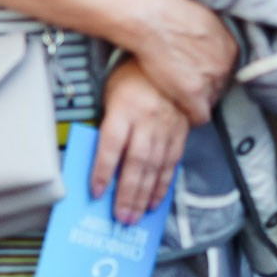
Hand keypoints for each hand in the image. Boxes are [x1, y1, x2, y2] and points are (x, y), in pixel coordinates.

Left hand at [93, 60, 188, 224]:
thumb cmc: (135, 76)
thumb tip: (99, 161)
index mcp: (125, 108)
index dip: (103, 170)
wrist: (174, 59)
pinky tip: (155, 201)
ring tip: (136, 217)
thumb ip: (108, 124)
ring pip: (154, 167)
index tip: (96, 192)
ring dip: (144, 196)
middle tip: (121, 218)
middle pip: (136, 162)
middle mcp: (148, 119)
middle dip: (127, 194)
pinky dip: (163, 185)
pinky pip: (171, 163)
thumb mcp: (113, 93)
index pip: (111, 144)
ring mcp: (167, 127)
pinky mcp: (180, 132)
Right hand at [123, 0, 236, 122]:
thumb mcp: (202, 21)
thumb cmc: (170, 13)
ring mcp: (212, 79)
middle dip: (204, 89)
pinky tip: (180, 110)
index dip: (208, 75)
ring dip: (196, 102)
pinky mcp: (194, 93)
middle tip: (184, 87)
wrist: (153, 19)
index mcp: (229, 47)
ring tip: (178, 97)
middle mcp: (225, 64)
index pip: (225, 71)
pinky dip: (190, 116)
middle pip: (220, 88)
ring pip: (210, 102)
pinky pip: (200, 116)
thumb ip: (209, 38)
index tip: (196, 77)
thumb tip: (204, 44)